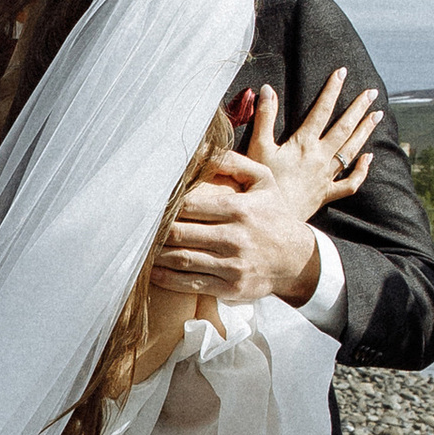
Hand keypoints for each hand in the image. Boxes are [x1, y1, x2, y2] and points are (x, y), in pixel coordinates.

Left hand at [154, 72, 380, 308]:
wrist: (298, 259)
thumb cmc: (274, 215)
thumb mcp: (263, 182)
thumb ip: (233, 162)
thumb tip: (201, 147)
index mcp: (240, 209)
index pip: (190, 205)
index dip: (165, 205)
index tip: (148, 204)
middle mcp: (236, 238)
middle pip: (181, 233)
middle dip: (155, 230)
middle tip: (135, 226)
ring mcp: (233, 265)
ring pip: (182, 259)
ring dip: (156, 254)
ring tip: (139, 247)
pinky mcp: (230, 287)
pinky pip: (191, 284)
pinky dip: (167, 278)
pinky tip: (153, 271)